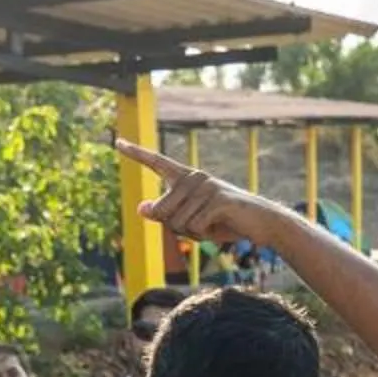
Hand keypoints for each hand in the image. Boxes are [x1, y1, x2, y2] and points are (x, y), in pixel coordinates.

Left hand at [114, 138, 294, 247]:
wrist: (259, 224)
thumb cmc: (222, 222)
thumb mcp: (190, 221)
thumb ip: (165, 214)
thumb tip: (142, 208)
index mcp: (185, 178)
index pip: (156, 163)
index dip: (136, 153)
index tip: (118, 141)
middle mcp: (194, 177)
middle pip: (162, 212)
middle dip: (177, 229)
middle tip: (202, 225)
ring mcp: (206, 186)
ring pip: (177, 223)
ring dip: (193, 233)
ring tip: (213, 223)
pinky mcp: (218, 198)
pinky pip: (195, 226)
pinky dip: (205, 235)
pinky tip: (221, 225)